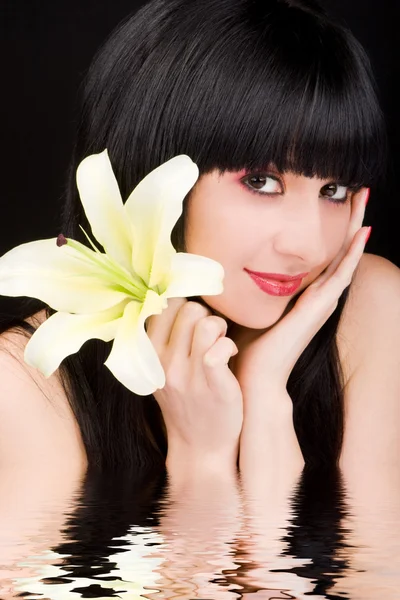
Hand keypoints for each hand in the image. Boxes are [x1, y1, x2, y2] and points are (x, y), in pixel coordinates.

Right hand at [146, 297, 242, 469]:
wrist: (200, 445)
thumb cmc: (185, 400)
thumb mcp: (161, 369)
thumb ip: (163, 336)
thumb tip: (171, 295)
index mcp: (149, 354)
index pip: (164, 304)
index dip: (184, 303)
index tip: (193, 318)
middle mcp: (163, 362)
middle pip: (189, 307)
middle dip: (205, 314)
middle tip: (210, 332)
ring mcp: (187, 375)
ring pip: (206, 322)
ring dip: (220, 327)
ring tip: (221, 341)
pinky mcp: (213, 384)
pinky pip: (221, 346)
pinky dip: (229, 344)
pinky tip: (230, 354)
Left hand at [229, 187, 370, 396]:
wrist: (254, 376)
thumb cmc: (246, 344)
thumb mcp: (247, 303)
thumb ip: (245, 283)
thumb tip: (222, 258)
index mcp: (302, 294)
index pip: (321, 253)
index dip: (329, 228)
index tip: (332, 200)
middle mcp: (316, 295)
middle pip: (338, 250)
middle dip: (348, 219)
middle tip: (358, 189)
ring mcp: (321, 302)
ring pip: (345, 257)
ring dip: (354, 227)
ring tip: (364, 198)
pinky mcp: (318, 309)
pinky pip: (340, 275)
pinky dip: (353, 254)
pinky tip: (362, 233)